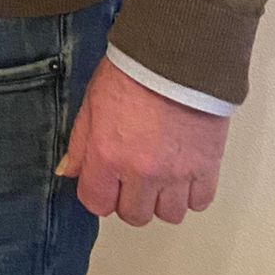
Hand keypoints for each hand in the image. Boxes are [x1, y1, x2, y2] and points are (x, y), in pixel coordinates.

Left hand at [57, 57, 230, 224]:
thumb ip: (79, 143)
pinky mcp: (207, 169)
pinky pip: (199, 202)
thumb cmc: (130, 74)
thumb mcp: (91, 103)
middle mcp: (141, 172)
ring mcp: (176, 174)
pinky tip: (183, 172)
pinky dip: (191, 193)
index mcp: (107, 155)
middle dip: (130, 199)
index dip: (98, 193)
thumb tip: (68, 172)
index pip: (96, 203)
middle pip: (134, 215)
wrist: (175, 58)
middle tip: (133, 176)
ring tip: (161, 173)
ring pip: (168, 215)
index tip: (104, 182)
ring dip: (162, 199)